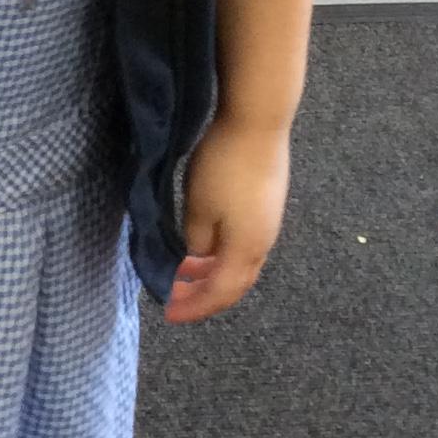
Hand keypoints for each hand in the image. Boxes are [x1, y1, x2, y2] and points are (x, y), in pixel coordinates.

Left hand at [165, 117, 292, 324]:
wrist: (257, 123)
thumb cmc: (224, 165)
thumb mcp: (198, 207)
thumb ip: (196, 241)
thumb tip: (196, 259)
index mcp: (246, 249)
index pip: (221, 293)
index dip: (195, 307)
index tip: (169, 313)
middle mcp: (263, 242)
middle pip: (234, 283)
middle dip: (204, 294)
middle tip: (175, 297)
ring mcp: (267, 222)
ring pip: (239, 262)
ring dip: (212, 272)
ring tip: (184, 270)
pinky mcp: (266, 204)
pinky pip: (242, 244)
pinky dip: (220, 253)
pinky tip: (203, 242)